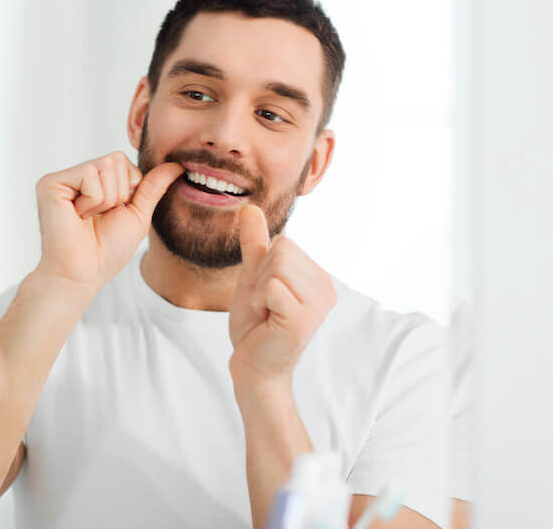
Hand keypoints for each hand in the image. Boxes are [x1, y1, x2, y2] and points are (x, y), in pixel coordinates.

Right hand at [33, 152, 183, 291]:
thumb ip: (153, 186)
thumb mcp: (137, 214)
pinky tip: (77, 216)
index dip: (128, 190)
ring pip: (105, 166)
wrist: (83, 274)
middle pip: (116, 159)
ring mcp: (62, 178)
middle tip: (97, 217)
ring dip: (106, 200)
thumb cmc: (106, 250)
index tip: (111, 214)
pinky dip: (92, 201)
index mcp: (93, 181)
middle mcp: (75, 176)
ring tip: (87, 218)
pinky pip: (89, 174)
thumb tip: (178, 165)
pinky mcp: (50, 183)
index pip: (123, 161)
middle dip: (118, 194)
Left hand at [228, 205, 335, 386]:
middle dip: (261, 277)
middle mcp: (326, 288)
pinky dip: (258, 302)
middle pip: (281, 249)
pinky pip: (270, 286)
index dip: (264, 268)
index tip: (267, 296)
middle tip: (265, 307)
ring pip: (275, 265)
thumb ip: (255, 243)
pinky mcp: (302, 319)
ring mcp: (317, 304)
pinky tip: (267, 322)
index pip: (284, 242)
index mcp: (319, 277)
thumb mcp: (253, 276)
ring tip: (267, 313)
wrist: (253, 367)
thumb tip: (249, 207)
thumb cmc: (255, 326)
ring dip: (259, 290)